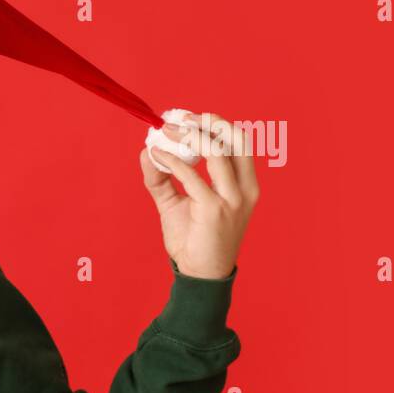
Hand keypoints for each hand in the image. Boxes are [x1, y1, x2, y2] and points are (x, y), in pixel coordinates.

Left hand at [141, 111, 258, 278]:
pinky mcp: (214, 209)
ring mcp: (233, 199)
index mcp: (246, 184)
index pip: (239, 142)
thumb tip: (147, 150)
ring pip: (216, 152)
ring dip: (188, 136)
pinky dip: (172, 161)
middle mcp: (245, 189)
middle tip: (179, 119)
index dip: (215, 124)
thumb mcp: (178, 202)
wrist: (199, 274)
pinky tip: (158, 156)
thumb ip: (163, 178)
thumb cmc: (194, 239)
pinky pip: (191, 175)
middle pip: (235, 139)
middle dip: (208, 122)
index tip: (188, 118)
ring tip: (165, 133)